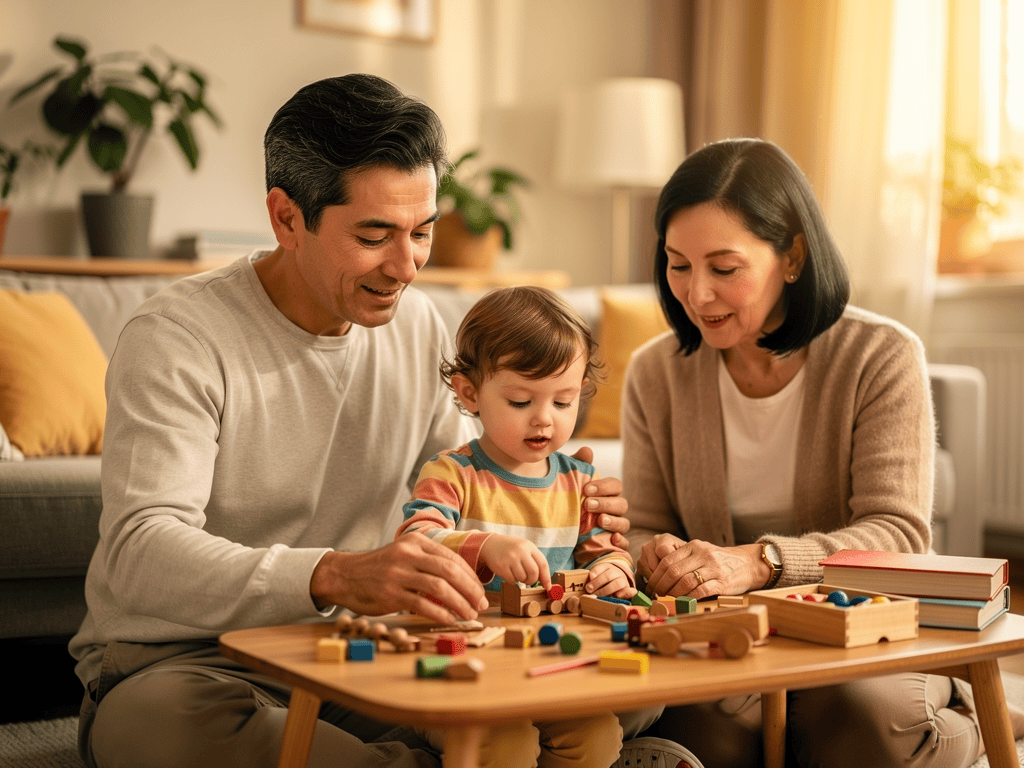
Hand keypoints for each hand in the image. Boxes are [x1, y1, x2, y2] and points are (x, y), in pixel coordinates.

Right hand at [309, 534, 488, 624]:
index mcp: (415, 541)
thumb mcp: (405, 554)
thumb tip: (463, 581)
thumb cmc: (380, 568)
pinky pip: (423, 604)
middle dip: (471, 590)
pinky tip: (450, 620)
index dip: (471, 577)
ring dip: (460, 604)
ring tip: (469, 615)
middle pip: (450, 571)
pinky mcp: (390, 593)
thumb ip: (429, 562)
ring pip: (440, 588)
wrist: (345, 575)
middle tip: (481, 605)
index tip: (480, 591)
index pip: (452, 558)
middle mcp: (407, 553)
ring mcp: (398, 573)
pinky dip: (441, 614)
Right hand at [479, 534, 550, 588]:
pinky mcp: (501, 566)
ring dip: (521, 580)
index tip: (547, 587)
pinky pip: (512, 580)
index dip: (546, 577)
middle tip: (528, 580)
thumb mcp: (524, 548)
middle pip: (534, 573)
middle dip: (532, 580)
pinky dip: (512, 581)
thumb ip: (534, 561)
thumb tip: (545, 581)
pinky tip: (509, 573)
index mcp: (529, 546)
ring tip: (516, 573)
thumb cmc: (511, 549)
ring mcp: (510, 558)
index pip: (543, 564)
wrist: (490, 544)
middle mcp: (520, 550)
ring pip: (522, 578)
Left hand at [569, 445, 630, 549]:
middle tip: (588, 504)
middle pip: (621, 504)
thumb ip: (577, 467)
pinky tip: (612, 539)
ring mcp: (614, 528)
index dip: (604, 486)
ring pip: (624, 524)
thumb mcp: (567, 485)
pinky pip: (624, 545)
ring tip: (600, 520)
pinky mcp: (609, 545)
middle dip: (606, 503)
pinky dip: (621, 542)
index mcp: (606, 494)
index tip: (586, 489)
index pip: (616, 486)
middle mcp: (613, 510)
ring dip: (614, 521)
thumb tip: (587, 450)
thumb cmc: (566, 504)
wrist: (556, 533)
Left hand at [586, 562, 635, 598]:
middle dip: (597, 583)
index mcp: (607, 567)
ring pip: (618, 583)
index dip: (593, 575)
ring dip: (606, 590)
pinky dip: (625, 594)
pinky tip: (616, 596)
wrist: (618, 581)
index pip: (599, 568)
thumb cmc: (603, 580)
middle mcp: (616, 572)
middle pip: (608, 575)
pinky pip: (631, 591)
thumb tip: (590, 581)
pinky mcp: (629, 590)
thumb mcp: (596, 576)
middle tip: (590, 591)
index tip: (587, 584)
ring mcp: (623, 581)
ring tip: (598, 595)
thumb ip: (593, 577)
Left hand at [638, 535, 766, 597]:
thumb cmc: (719, 561)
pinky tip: (684, 603)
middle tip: (656, 596)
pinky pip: (702, 591)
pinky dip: (690, 598)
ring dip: (673, 594)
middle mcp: (703, 555)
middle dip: (661, 586)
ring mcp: (714, 568)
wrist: (748, 564)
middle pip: (674, 571)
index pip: (667, 560)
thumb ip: (683, 560)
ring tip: (668, 601)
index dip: (656, 575)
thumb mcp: (701, 553)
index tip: (650, 586)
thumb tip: (659, 576)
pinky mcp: (723, 582)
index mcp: (694, 546)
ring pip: (686, 581)